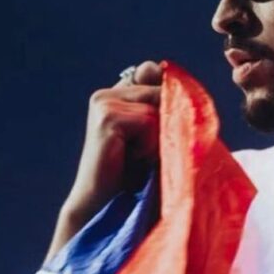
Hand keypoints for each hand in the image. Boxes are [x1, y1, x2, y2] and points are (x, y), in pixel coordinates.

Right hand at [61, 60, 162, 223]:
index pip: (158, 75)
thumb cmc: (137, 176)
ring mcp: (104, 102)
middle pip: (164, 91)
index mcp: (118, 93)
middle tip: (146, 152)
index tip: (158, 133)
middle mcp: (108, 93)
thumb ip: (162, 100)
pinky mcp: (106, 116)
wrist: (107, 208)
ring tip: (139, 156)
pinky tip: (133, 159)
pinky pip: (150, 120)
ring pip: (159, 106)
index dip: (168, 102)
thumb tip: (154, 64)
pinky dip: (151, 144)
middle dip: (167, 123)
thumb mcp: (158, 134)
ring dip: (159, 137)